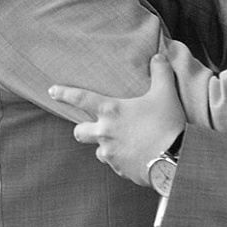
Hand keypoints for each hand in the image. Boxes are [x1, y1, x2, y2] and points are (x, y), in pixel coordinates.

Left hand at [49, 50, 184, 185]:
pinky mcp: (120, 170)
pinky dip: (122, 160)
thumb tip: (158, 57)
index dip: (65, 93)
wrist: (175, 159)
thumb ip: (160, 73)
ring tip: (124, 142)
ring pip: (98, 150)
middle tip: (92, 127)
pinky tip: (137, 156)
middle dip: (81, 129)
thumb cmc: (167, 124)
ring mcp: (110, 154)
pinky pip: (115, 164)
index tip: (52, 91)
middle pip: (79, 132)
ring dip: (105, 146)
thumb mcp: (166, 94)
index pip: (81, 98)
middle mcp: (105, 133)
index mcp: (111, 111)